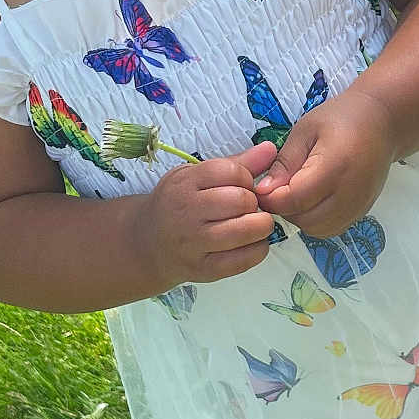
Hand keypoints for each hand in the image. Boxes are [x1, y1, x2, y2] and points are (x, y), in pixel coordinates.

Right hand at [136, 141, 278, 289]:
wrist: (147, 243)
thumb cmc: (178, 204)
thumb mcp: (196, 176)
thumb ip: (236, 163)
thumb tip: (270, 149)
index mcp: (185, 183)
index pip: (231, 171)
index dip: (246, 178)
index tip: (243, 186)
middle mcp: (186, 212)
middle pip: (241, 200)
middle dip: (254, 202)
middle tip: (250, 207)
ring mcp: (194, 243)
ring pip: (245, 230)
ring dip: (261, 226)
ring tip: (255, 224)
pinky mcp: (203, 269)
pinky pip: (243, 259)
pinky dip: (258, 249)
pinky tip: (252, 243)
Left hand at [252, 92, 394, 236]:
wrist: (383, 121)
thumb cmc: (342, 118)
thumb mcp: (306, 130)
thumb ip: (285, 162)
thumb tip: (264, 191)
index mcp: (335, 166)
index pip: (294, 199)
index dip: (272, 198)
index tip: (262, 187)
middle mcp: (350, 192)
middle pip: (306, 220)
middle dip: (285, 210)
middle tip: (279, 189)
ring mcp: (359, 205)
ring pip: (319, 230)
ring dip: (301, 218)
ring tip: (296, 194)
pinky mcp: (363, 211)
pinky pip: (332, 228)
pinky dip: (317, 221)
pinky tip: (313, 200)